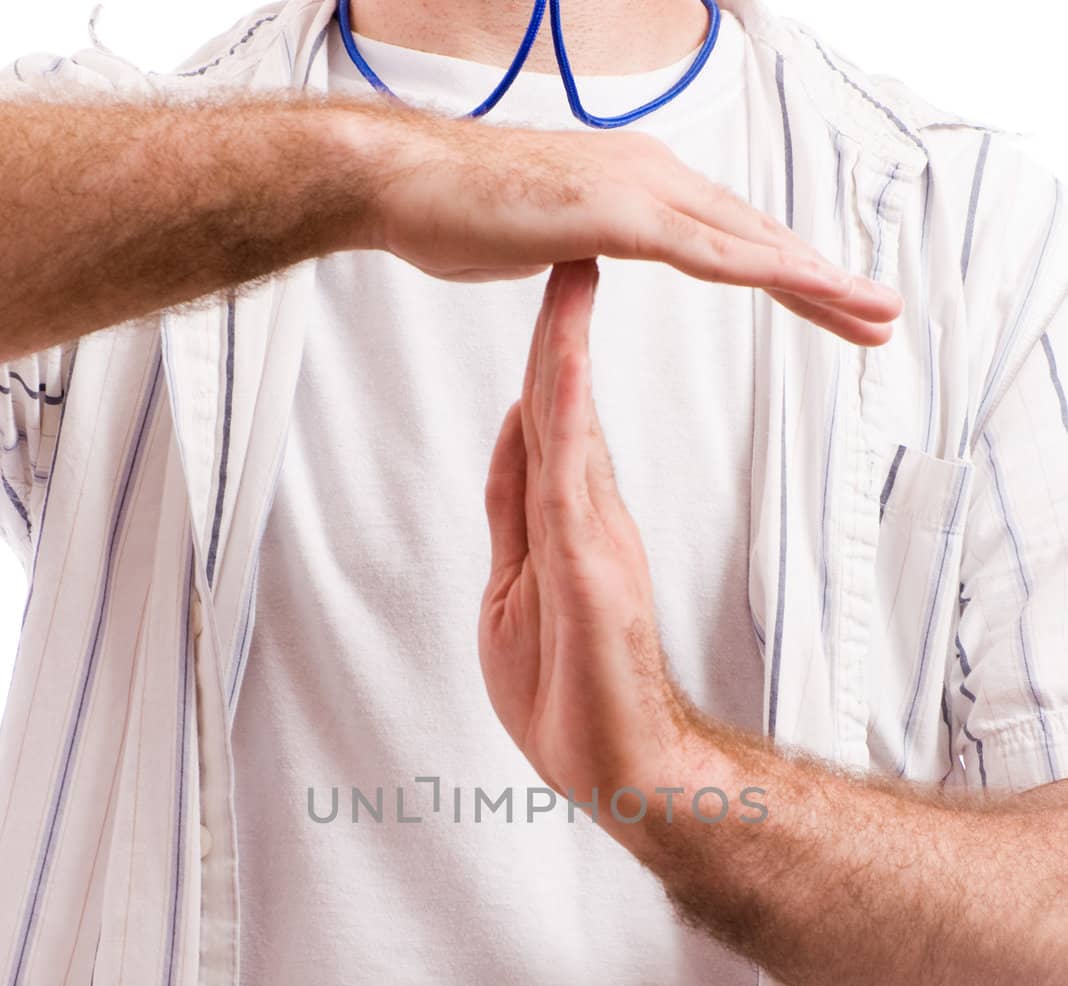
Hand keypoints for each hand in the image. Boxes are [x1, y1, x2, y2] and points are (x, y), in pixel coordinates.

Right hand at [354, 98, 901, 345]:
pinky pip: (702, 249)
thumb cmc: (460, 214)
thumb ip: (582, 250)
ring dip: (816, 277)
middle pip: (758, 237)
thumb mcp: (544, 240)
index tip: (832, 308)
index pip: (731, 241)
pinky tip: (803, 286)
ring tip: (872, 309)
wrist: (403, 183)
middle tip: (883, 316)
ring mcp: (638, 188)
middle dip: (825, 281)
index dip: (789, 276)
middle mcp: (654, 177)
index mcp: (641, 188)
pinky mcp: (615, 211)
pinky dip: (758, 267)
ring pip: (747, 239)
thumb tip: (583, 259)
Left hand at [479, 256, 697, 812]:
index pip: (545, 427)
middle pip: (564, 410)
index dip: (541, 360)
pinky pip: (572, 478)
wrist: (622, 767)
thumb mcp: (515, 592)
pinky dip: (564, 416)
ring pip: (572, 429)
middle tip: (569, 245)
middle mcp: (588, 521)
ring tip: (572, 271)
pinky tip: (558, 363)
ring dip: (565, 350)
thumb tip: (514, 443)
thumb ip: (514, 515)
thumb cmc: (572, 697)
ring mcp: (596, 541)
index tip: (545, 294)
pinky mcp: (598, 568)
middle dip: (559, 327)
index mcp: (567, 527)